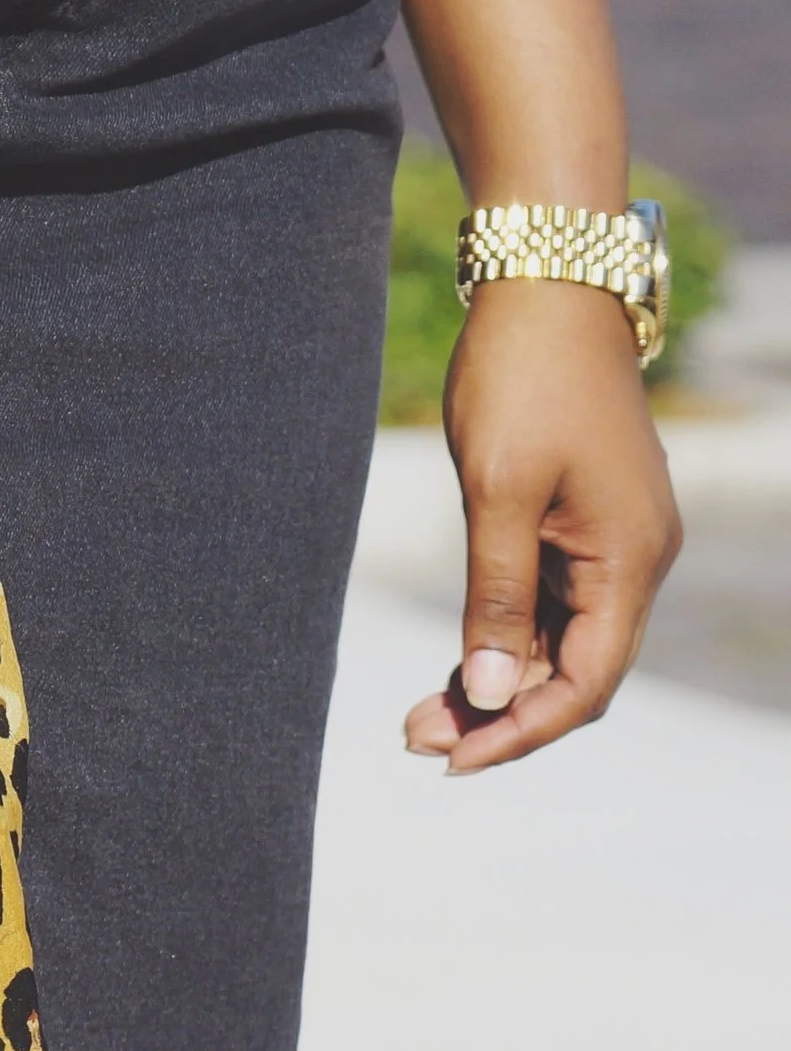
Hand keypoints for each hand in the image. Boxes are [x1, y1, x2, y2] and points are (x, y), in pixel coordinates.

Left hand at [404, 279, 681, 772]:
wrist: (547, 291)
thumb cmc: (521, 382)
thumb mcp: (497, 492)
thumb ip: (496, 597)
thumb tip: (492, 694)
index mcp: (630, 561)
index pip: (587, 683)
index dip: (522, 731)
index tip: (453, 760)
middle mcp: (636, 559)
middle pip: (576, 671)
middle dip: (500, 714)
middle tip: (415, 739)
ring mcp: (614, 539)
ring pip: (562, 641)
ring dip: (498, 680)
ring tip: (420, 714)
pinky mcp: (584, 520)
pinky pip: (553, 602)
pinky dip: (506, 636)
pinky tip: (457, 663)